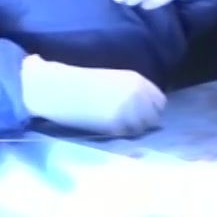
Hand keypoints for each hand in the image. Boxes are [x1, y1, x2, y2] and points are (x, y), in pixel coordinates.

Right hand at [20, 56, 164, 135]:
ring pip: (141, 129)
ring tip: (115, 126)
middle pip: (153, 118)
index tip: (140, 113)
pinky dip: (120, 135)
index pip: (160, 102)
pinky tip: (107, 129)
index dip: (150, 109)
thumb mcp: (114, 80)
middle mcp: (137, 96)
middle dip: (144, 121)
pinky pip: (126, 136)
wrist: (57, 87)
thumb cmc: (81, 82)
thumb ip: (132, 93)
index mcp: (137, 82)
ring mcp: (128, 111)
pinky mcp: (114, 126)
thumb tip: (146, 110)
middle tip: (127, 123)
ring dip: (133, 130)